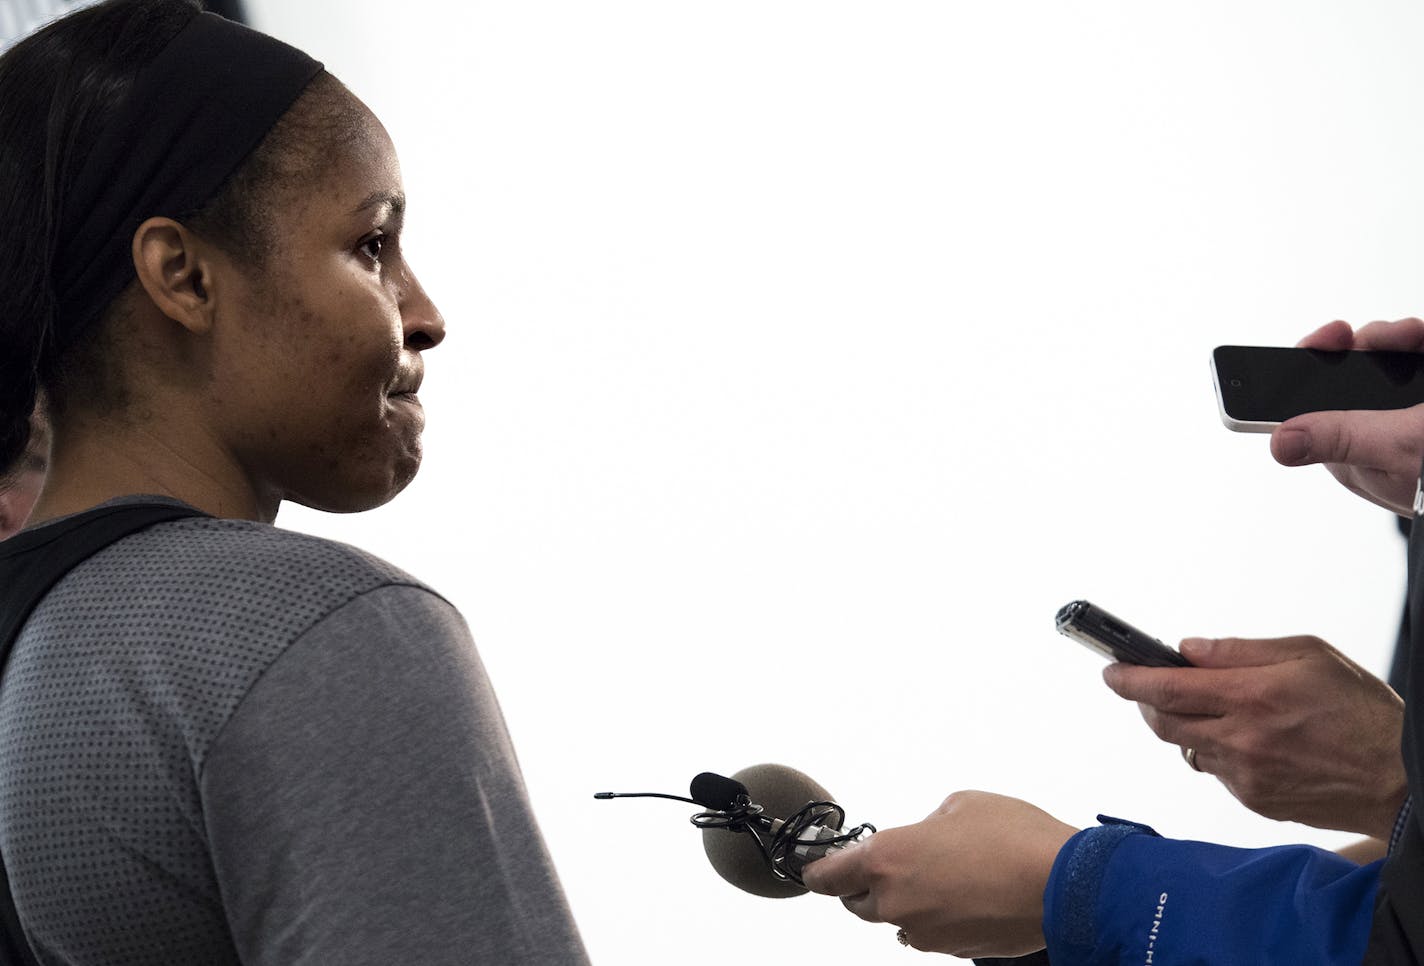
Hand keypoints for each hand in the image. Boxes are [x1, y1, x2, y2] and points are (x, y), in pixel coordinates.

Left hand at [800, 791, 1076, 957]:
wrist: (1064, 885)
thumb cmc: (1014, 837)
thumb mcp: (959, 805)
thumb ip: (925, 825)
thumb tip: (921, 838)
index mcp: (886, 860)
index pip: (829, 877)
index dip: (818, 872)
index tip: (814, 870)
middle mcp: (896, 902)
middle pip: (858, 904)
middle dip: (866, 885)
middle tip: (889, 865)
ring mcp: (924, 932)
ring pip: (896, 920)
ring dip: (904, 902)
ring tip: (940, 877)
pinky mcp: (952, 951)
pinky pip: (929, 932)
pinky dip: (935, 917)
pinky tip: (964, 896)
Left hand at [1103, 636, 1405, 837]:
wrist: (1399, 780)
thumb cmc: (1362, 711)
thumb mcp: (1310, 656)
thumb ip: (1240, 651)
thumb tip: (1188, 648)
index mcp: (1253, 696)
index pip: (1166, 687)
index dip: (1129, 678)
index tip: (1111, 670)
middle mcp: (1241, 739)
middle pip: (1161, 722)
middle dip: (1143, 701)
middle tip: (1144, 684)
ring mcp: (1244, 775)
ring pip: (1185, 746)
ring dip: (1182, 725)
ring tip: (1207, 706)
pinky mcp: (1252, 800)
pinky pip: (1214, 770)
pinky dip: (1216, 749)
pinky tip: (1245, 737)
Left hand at [1270, 318, 1423, 514]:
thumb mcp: (1398, 449)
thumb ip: (1342, 439)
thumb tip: (1281, 445)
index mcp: (1354, 453)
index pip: (1314, 400)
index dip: (1317, 361)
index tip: (1337, 332)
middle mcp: (1377, 434)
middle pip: (1358, 369)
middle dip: (1377, 342)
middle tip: (1403, 335)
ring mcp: (1408, 418)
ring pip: (1395, 360)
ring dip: (1407, 339)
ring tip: (1420, 337)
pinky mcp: (1422, 406)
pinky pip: (1421, 361)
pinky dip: (1423, 347)